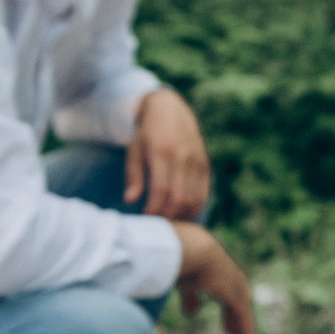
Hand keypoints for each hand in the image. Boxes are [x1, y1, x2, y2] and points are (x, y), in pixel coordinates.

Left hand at [127, 87, 211, 220]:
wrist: (170, 109)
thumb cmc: (146, 133)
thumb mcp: (134, 150)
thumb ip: (134, 176)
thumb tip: (130, 201)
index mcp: (162, 151)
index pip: (161, 189)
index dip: (154, 208)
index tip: (146, 218)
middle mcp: (182, 155)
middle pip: (179, 196)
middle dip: (167, 215)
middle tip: (157, 224)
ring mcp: (196, 159)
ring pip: (193, 197)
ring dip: (181, 215)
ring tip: (168, 221)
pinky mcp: (205, 163)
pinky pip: (203, 192)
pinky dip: (194, 207)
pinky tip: (182, 214)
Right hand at [171, 224, 256, 333]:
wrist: (192, 252)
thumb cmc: (183, 260)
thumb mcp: (186, 281)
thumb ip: (190, 296)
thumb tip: (191, 313)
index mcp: (220, 275)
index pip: (228, 299)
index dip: (228, 316)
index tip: (227, 331)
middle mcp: (233, 281)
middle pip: (238, 309)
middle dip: (236, 325)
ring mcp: (238, 289)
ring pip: (243, 319)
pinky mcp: (239, 298)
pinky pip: (244, 324)